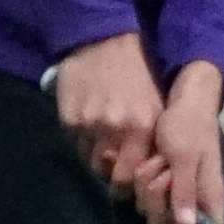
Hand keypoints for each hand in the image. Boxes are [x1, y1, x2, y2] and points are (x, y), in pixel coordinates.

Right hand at [54, 32, 162, 194]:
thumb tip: (146, 174)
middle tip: (112, 163)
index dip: (126, 184)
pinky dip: (81, 138)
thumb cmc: (137, 72)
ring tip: (101, 138)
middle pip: (105, 173)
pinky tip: (88, 121)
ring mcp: (87, 123)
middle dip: (109, 173)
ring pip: (87, 159)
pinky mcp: (67, 117)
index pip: (128, 178)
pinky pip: (73, 142)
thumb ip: (152, 139)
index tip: (126, 182)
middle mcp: (114, 128)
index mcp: (142, 126)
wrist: (103, 39)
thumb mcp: (156, 103)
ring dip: (94, 155)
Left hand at [131, 62, 223, 223]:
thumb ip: (185, 190)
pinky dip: (139, 178)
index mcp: (209, 199)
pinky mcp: (159, 183)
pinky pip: (141, 193)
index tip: (173, 214)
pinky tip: (143, 160)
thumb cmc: (189, 126)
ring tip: (158, 159)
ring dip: (147, 184)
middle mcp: (192, 202)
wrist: (182, 100)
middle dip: (157, 199)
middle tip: (164, 171)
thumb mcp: (185, 156)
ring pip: (149, 209)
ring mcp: (173, 193)